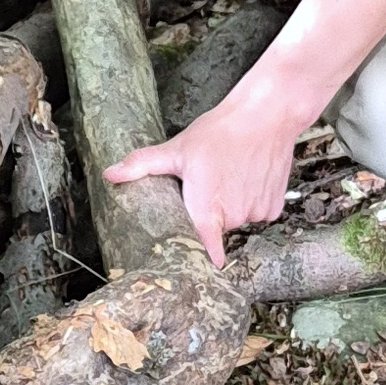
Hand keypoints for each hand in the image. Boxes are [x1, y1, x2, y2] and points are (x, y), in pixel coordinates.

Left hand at [103, 82, 302, 265]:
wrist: (267, 114)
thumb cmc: (222, 131)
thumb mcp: (179, 148)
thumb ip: (143, 164)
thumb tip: (110, 174)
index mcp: (207, 208)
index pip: (202, 252)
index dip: (197, 262)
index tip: (192, 271)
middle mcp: (234, 215)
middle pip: (217, 228)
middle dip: (211, 212)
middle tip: (209, 183)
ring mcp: (258, 212)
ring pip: (239, 220)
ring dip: (234, 205)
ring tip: (232, 175)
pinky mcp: (274, 206)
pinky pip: (260, 214)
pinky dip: (255, 200)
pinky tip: (251, 177)